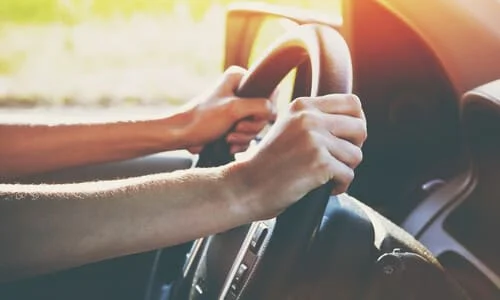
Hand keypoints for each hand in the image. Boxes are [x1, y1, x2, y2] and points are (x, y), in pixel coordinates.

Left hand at [181, 66, 275, 153]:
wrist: (182, 135)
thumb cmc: (202, 119)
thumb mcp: (234, 109)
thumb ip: (260, 106)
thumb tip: (273, 112)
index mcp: (240, 78)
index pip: (270, 89)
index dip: (266, 107)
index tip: (251, 116)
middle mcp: (240, 91)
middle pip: (264, 112)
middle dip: (251, 126)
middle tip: (236, 127)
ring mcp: (238, 109)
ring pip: (257, 126)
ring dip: (244, 136)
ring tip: (228, 137)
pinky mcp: (234, 124)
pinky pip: (248, 135)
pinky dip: (240, 142)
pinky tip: (228, 144)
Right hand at [228, 94, 366, 219]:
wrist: (247, 186)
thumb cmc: (269, 163)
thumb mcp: (288, 128)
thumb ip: (315, 119)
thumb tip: (357, 121)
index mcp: (303, 106)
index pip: (352, 102)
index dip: (357, 121)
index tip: (347, 138)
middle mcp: (309, 118)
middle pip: (360, 128)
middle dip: (353, 148)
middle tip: (338, 160)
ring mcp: (314, 140)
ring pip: (356, 155)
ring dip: (344, 169)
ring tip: (325, 175)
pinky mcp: (319, 162)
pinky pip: (348, 175)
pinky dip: (339, 186)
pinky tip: (322, 187)